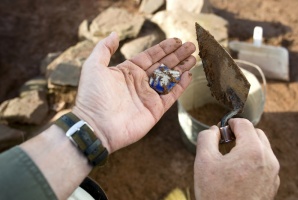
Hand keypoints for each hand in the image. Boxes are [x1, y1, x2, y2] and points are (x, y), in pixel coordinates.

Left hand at [73, 32, 195, 152]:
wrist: (95, 126)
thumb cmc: (92, 96)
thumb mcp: (93, 66)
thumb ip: (104, 48)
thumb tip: (115, 34)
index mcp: (128, 71)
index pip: (150, 56)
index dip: (164, 48)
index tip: (176, 40)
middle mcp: (139, 82)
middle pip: (163, 65)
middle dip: (177, 55)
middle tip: (191, 45)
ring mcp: (148, 96)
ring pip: (169, 79)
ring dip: (182, 68)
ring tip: (194, 57)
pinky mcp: (155, 110)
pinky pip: (171, 95)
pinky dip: (180, 86)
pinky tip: (189, 75)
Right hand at [194, 118, 279, 199]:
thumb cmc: (216, 193)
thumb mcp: (203, 161)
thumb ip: (207, 137)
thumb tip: (214, 130)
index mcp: (253, 151)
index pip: (244, 124)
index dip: (230, 124)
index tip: (221, 131)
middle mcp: (268, 160)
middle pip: (256, 134)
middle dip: (240, 134)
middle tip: (225, 143)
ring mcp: (272, 174)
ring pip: (262, 148)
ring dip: (247, 146)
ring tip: (230, 158)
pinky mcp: (271, 184)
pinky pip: (264, 163)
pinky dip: (253, 159)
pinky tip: (238, 171)